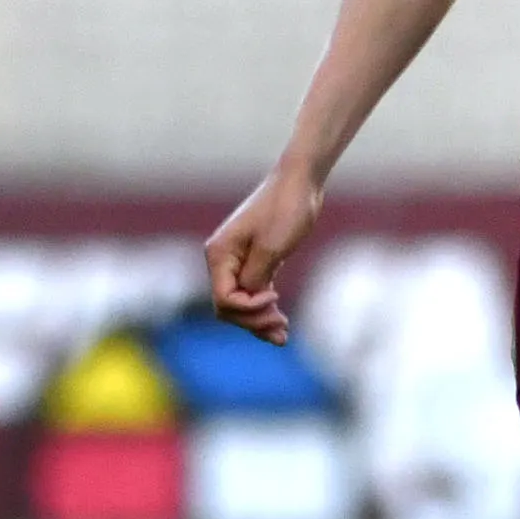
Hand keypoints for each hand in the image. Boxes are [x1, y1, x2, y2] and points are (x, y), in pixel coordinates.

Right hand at [205, 160, 324, 344]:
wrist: (300, 182)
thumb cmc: (285, 209)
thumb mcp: (271, 248)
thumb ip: (255, 278)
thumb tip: (247, 300)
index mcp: (220, 254)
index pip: (223, 299)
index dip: (247, 308)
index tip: (275, 296)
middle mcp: (223, 259)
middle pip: (229, 306)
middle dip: (253, 320)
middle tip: (283, 325)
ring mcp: (237, 261)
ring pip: (241, 304)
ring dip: (259, 322)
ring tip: (283, 336)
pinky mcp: (255, 261)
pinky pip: (253, 293)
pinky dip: (264, 309)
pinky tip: (281, 322)